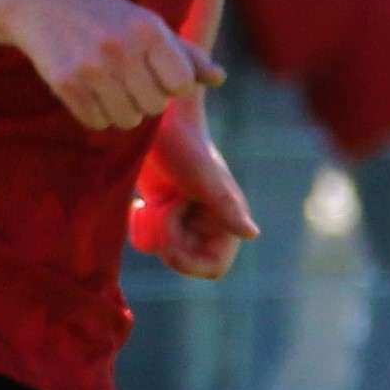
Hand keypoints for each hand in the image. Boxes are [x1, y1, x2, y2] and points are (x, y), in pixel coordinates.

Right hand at [2, 0, 219, 130]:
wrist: (41, 3)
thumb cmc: (105, 15)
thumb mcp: (148, 24)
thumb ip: (186, 54)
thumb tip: (220, 79)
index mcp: (148, 30)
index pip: (182, 85)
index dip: (173, 85)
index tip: (156, 72)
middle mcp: (122, 48)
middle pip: (155, 106)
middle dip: (146, 99)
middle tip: (128, 78)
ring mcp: (91, 67)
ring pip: (127, 119)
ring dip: (122, 111)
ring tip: (109, 87)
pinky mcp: (65, 83)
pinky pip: (96, 122)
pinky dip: (95, 114)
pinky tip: (87, 91)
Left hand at [128, 108, 260, 278]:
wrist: (156, 121)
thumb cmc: (184, 143)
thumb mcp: (203, 177)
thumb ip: (226, 205)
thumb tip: (252, 234)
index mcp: (226, 219)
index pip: (214, 267)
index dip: (189, 263)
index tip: (169, 242)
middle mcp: (208, 222)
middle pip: (185, 261)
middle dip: (166, 241)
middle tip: (159, 209)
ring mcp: (183, 218)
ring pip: (163, 251)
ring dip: (151, 230)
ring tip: (150, 202)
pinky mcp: (161, 209)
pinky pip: (148, 239)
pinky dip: (138, 227)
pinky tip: (138, 204)